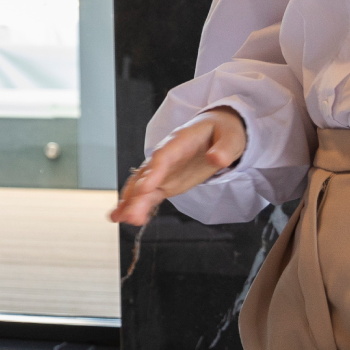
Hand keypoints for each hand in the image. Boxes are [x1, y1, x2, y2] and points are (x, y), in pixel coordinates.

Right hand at [108, 107, 245, 225]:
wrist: (217, 130)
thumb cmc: (223, 132)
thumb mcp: (230, 137)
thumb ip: (224, 149)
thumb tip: (217, 159)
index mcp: (180, 141)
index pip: (163, 157)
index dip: (153, 173)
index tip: (144, 189)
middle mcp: (165, 156)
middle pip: (147, 175)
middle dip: (136, 195)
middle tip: (129, 214)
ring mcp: (163, 170)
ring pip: (142, 186)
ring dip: (130, 202)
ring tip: (119, 218)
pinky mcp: (166, 182)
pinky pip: (148, 194)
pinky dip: (135, 205)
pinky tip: (123, 217)